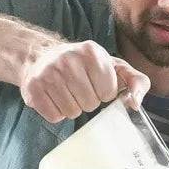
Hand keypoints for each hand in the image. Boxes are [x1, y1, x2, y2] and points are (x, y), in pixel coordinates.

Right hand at [20, 40, 149, 122]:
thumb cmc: (83, 65)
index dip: (104, 93)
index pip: (108, 92)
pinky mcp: (33, 89)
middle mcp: (68, 59)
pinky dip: (57, 113)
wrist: (40, 57)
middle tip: (79, 88)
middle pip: (90, 104)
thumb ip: (136, 81)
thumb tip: (136, 103)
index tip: (96, 83)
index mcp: (92, 52)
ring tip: (66, 92)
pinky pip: (55, 117)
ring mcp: (48, 74)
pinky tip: (54, 97)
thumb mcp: (113, 66)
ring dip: (72, 108)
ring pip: (72, 113)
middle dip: (88, 101)